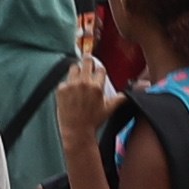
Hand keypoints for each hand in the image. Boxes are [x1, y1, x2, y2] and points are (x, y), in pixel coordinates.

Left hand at [54, 48, 114, 162]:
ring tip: (78, 75)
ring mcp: (71, 85)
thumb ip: (119, 99)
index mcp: (97, 87)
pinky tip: (70, 92)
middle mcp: (84, 83)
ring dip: (76, 70)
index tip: (98, 71)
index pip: (100, 69)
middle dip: (88, 60)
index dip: (99, 70)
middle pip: (86, 61)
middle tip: (87, 58)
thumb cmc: (93, 121)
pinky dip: (67, 85)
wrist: (76, 130)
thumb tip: (126, 94)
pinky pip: (64, 81)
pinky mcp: (61, 89)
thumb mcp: (109, 109)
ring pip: (74, 68)